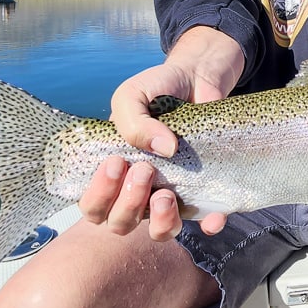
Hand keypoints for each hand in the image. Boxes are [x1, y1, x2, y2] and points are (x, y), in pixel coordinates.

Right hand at [77, 63, 228, 238]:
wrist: (198, 77)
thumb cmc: (157, 90)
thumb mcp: (133, 95)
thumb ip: (134, 122)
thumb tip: (165, 150)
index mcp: (113, 172)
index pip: (94, 206)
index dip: (99, 195)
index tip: (115, 163)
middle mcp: (138, 190)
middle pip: (121, 224)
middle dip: (128, 203)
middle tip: (145, 169)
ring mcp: (170, 193)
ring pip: (159, 231)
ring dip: (159, 220)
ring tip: (166, 194)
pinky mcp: (203, 192)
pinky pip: (206, 221)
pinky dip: (209, 223)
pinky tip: (214, 215)